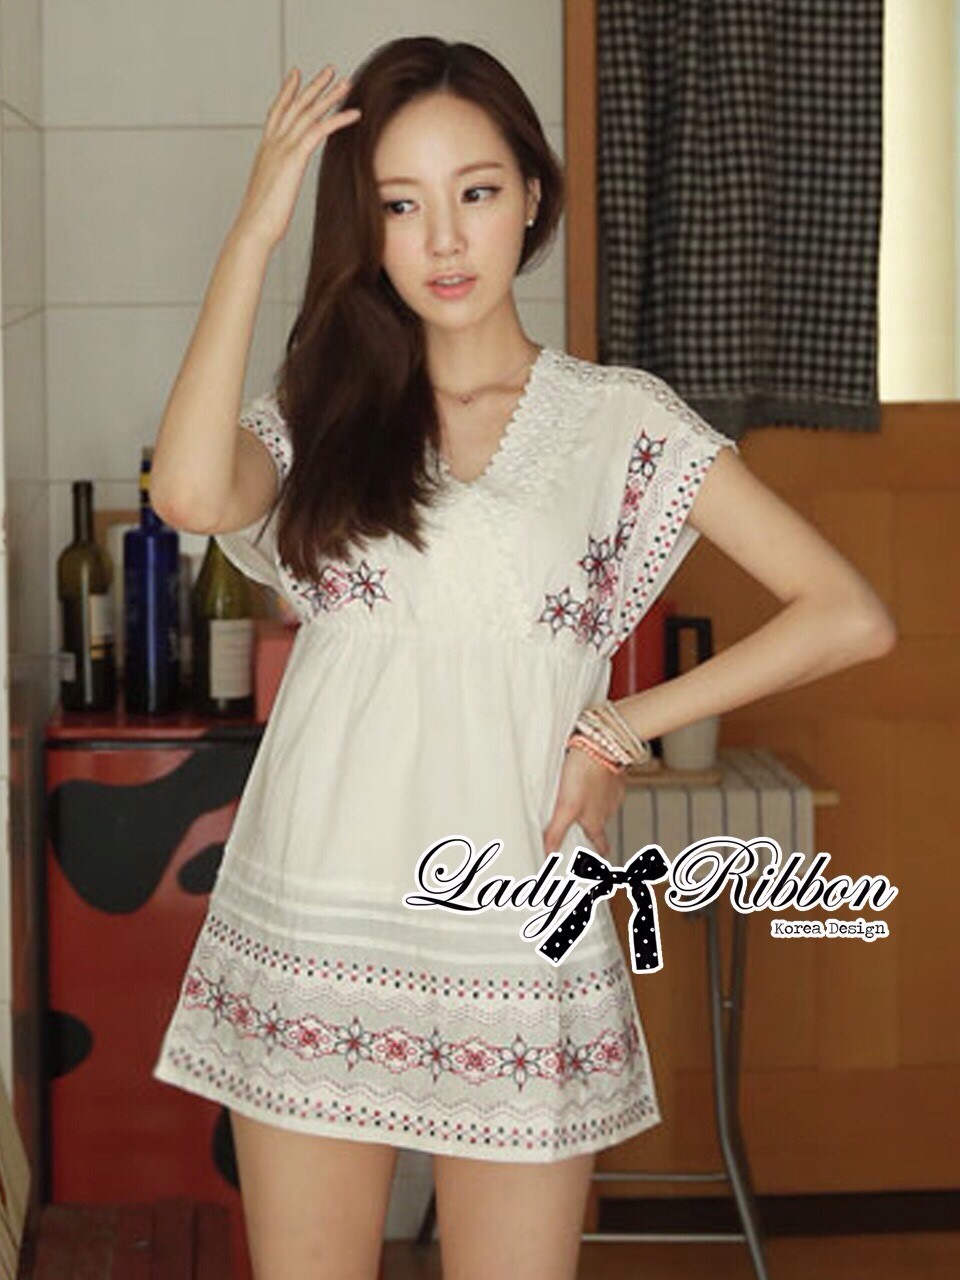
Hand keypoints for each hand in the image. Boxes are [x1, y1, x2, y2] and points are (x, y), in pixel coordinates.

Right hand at [233, 65, 361, 250]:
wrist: (254, 226)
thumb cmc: (261, 219)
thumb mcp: (270, 193)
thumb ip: (277, 181)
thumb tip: (281, 186)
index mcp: (265, 150)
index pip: (277, 113)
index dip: (288, 92)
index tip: (296, 75)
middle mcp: (272, 143)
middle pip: (295, 105)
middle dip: (313, 85)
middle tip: (329, 69)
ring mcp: (282, 148)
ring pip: (308, 112)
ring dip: (329, 95)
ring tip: (346, 82)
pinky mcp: (294, 158)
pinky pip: (319, 130)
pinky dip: (338, 119)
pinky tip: (354, 113)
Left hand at [542, 745, 626, 858]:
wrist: (603, 743)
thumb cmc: (586, 774)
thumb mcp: (567, 808)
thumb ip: (557, 832)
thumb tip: (548, 854)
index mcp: (597, 822)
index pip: (601, 845)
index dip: (599, 851)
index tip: (598, 857)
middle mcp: (607, 809)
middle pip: (599, 825)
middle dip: (590, 828)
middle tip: (579, 828)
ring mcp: (611, 791)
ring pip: (601, 805)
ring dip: (591, 805)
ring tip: (576, 801)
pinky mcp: (611, 773)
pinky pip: (602, 784)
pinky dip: (593, 785)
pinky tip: (583, 778)